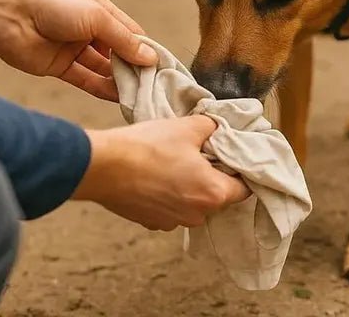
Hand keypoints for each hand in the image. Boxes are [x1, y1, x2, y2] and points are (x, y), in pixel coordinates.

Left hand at [0, 0, 156, 99]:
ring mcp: (72, 48)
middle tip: (152, 85)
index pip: (128, 30)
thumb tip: (151, 57)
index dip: (144, 47)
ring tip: (139, 94)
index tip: (161, 65)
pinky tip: (117, 97)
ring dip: (118, 80)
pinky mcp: (58, 66)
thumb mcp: (97, 17)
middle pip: (115, 50)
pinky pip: (84, 79)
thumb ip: (123, 40)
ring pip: (101, 67)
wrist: (7, 15)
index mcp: (97, 8)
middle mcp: (86, 28)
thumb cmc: (54, 4)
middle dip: (133, 66)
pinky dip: (100, 88)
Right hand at [73, 116, 250, 229]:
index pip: (244, 188)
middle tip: (200, 152)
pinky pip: (171, 208)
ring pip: (193, 203)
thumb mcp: (188, 127)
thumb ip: (212, 127)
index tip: (231, 156)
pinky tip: (157, 174)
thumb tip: (217, 129)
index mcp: (214, 193)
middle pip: (218, 196)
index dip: (240, 169)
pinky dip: (169, 194)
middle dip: (213, 175)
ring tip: (174, 161)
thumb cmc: (148, 146)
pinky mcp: (152, 223)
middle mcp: (197, 215)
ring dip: (190, 186)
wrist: (104, 165)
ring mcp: (172, 222)